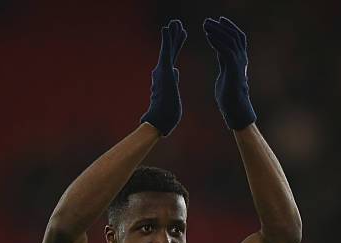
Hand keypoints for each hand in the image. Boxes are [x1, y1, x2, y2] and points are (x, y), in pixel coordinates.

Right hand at [140, 20, 186, 136]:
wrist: (160, 121)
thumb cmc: (166, 116)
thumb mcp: (174, 96)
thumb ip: (173, 82)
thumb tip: (176, 71)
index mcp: (166, 80)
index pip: (172, 59)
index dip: (176, 47)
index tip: (180, 37)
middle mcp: (161, 74)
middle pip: (170, 52)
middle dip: (174, 38)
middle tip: (177, 24)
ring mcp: (162, 71)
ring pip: (168, 49)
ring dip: (172, 35)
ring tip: (176, 23)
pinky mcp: (164, 71)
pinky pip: (166, 52)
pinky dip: (167, 40)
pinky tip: (168, 27)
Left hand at [203, 16, 255, 129]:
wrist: (234, 110)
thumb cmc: (229, 98)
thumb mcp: (225, 74)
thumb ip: (224, 62)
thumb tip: (220, 54)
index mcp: (239, 61)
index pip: (236, 39)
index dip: (228, 28)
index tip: (217, 21)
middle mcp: (241, 59)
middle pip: (234, 36)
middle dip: (221, 26)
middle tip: (208, 21)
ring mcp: (239, 63)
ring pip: (230, 40)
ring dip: (217, 31)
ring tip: (205, 25)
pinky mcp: (234, 69)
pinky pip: (226, 50)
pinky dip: (217, 41)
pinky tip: (208, 36)